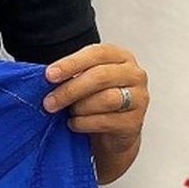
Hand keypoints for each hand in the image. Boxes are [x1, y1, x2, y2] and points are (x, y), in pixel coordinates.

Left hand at [42, 43, 147, 183]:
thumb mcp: (85, 81)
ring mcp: (139, 98)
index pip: (96, 53)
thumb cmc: (96, 101)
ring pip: (106, 99)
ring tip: (69, 112)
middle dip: (70, 89)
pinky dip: (85, 123)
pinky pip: (106, 121)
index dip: (71, 63)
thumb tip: (49, 77)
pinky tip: (76, 124)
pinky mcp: (135, 122)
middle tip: (49, 101)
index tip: (49, 75)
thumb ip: (73, 74)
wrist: (112, 134)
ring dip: (79, 107)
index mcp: (120, 57)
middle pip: (100, 76)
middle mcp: (134, 74)